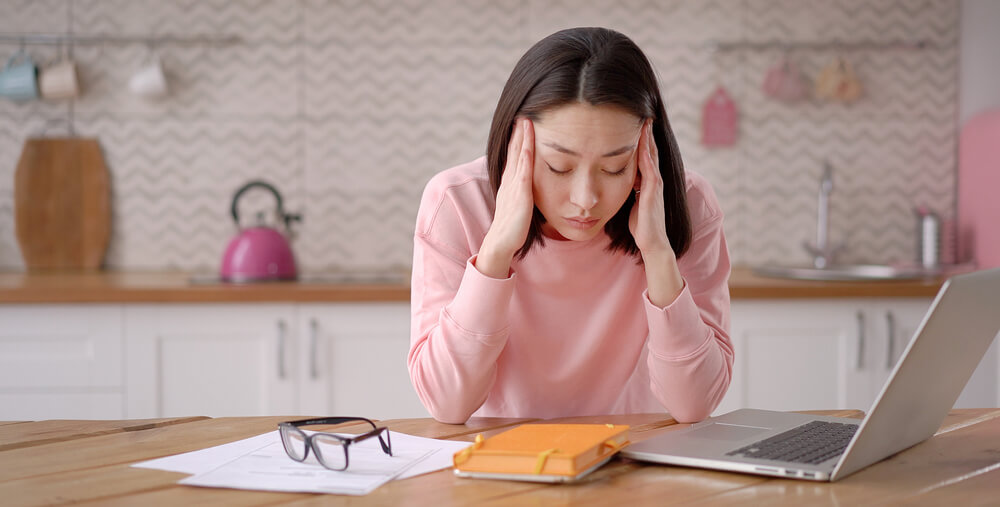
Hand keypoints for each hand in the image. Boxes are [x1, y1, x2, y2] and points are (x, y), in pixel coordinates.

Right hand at [477, 118, 534, 277]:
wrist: (500, 242)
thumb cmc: (511, 228)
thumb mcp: (516, 204)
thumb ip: (521, 193)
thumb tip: (528, 187)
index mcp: (509, 182)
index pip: (514, 156)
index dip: (517, 139)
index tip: (522, 122)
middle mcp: (509, 181)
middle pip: (514, 151)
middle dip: (519, 132)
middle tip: (523, 113)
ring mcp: (514, 186)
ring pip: (518, 157)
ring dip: (522, 138)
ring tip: (526, 120)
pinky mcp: (520, 195)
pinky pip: (524, 172)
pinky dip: (526, 156)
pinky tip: (530, 145)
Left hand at [629, 120, 671, 256]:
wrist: (651, 243)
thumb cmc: (640, 225)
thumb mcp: (631, 201)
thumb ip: (629, 189)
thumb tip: (616, 180)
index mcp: (648, 181)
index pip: (644, 154)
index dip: (640, 139)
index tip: (634, 122)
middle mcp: (654, 180)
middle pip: (650, 150)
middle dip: (646, 133)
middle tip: (642, 113)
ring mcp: (655, 185)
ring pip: (651, 156)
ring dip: (648, 139)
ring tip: (644, 122)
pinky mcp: (653, 193)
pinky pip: (650, 170)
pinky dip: (646, 156)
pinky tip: (642, 145)